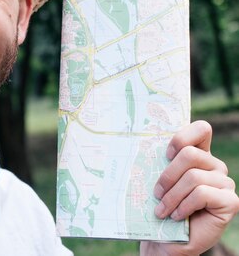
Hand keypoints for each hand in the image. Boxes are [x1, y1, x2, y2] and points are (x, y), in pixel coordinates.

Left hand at [140, 120, 238, 255]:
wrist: (167, 240)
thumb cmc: (159, 207)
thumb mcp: (156, 180)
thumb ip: (159, 162)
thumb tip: (140, 143)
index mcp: (199, 155)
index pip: (202, 129)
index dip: (182, 137)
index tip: (165, 154)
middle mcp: (214, 166)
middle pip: (190, 154)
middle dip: (167, 174)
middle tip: (156, 192)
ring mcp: (224, 184)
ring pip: (193, 176)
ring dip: (172, 195)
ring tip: (161, 210)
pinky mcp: (230, 202)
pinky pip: (202, 194)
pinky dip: (184, 205)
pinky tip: (177, 216)